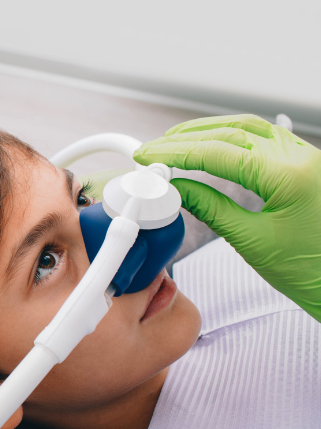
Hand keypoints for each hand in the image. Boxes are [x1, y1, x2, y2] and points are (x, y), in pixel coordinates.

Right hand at [134, 114, 320, 321]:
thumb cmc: (310, 271)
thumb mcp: (251, 241)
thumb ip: (211, 209)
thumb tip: (178, 189)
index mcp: (289, 176)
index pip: (219, 154)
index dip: (178, 153)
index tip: (151, 155)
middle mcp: (302, 157)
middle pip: (233, 132)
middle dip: (188, 138)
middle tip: (156, 148)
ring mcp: (306, 157)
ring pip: (250, 128)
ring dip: (210, 131)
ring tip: (177, 140)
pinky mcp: (304, 165)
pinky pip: (266, 138)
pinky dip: (234, 137)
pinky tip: (215, 141)